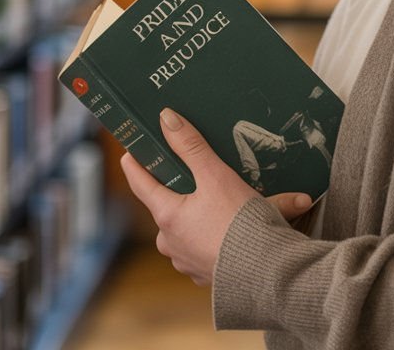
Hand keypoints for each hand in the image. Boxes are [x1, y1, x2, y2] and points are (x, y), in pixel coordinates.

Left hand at [120, 108, 313, 283]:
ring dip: (206, 216)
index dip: (135, 166)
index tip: (130, 153)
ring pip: (190, 229)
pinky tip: (242, 227)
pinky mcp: (208, 274)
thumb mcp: (215, 175)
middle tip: (198, 175)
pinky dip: (222, 235)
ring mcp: (187, 261)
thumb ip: (191, 146)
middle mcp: (171, 242)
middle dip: (184, 191)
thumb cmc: (237, 223)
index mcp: (168, 217)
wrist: (264, 272)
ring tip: (231, 202)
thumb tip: (167, 118)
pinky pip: (209, 247)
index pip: (141, 185)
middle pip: (169, 207)